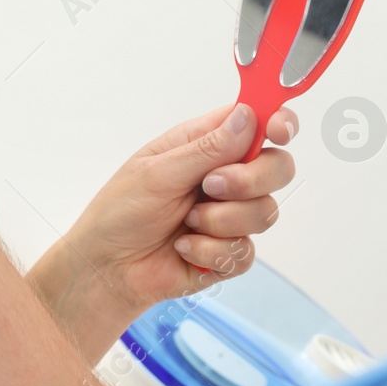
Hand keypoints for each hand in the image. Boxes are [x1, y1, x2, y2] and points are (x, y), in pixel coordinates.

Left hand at [32, 102, 296, 355]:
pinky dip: (211, 250)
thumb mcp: (157, 172)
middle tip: (209, 186)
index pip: (257, 123)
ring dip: (220, 220)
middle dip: (249, 179)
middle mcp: (224, 176)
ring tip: (185, 222)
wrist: (108, 268)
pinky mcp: (230, 251)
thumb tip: (248, 117)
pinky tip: (183, 247)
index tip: (278, 131)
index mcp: (204, 145)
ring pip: (266, 211)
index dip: (278, 122)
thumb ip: (207, 148)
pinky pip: (246, 250)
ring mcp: (230, 214)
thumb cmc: (120, 211)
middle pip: (277, 167)